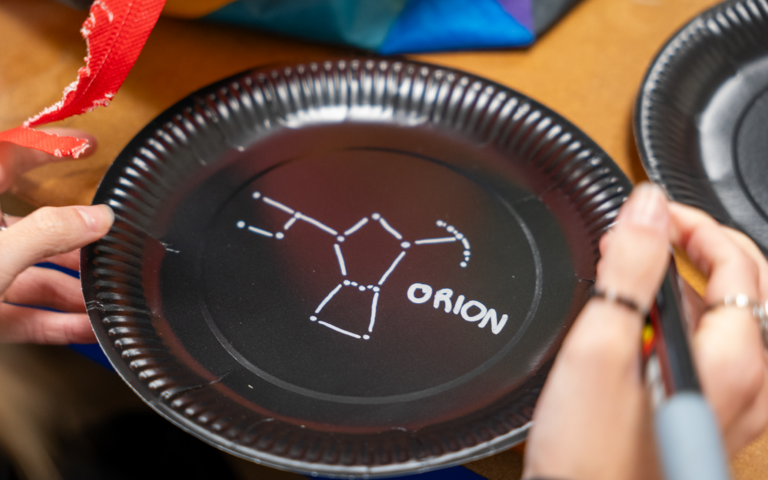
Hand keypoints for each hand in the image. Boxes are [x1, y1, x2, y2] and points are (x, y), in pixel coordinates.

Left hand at [0, 129, 113, 343]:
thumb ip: (46, 235)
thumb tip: (95, 217)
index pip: (8, 158)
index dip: (48, 147)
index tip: (87, 144)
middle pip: (31, 229)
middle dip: (75, 240)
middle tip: (111, 243)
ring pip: (29, 277)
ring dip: (70, 290)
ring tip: (108, 295)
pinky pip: (22, 316)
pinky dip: (54, 323)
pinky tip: (86, 328)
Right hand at [523, 183, 767, 479]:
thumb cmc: (592, 457)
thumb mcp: (601, 348)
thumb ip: (629, 269)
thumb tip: (646, 208)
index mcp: (732, 363)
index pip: (736, 267)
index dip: (694, 225)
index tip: (651, 212)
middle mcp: (746, 387)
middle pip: (750, 292)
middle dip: (707, 249)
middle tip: (662, 232)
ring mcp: (730, 405)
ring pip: (733, 324)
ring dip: (695, 285)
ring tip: (647, 270)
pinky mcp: (705, 418)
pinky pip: (716, 354)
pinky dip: (686, 322)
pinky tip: (648, 322)